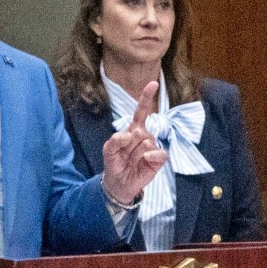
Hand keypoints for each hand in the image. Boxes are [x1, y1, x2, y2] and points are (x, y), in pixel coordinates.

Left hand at [100, 79, 168, 208]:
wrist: (118, 183)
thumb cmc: (114, 163)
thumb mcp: (107, 150)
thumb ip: (114, 141)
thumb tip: (128, 135)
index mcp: (133, 129)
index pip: (141, 111)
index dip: (146, 97)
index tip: (153, 83)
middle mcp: (145, 135)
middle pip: (139, 131)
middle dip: (128, 145)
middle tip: (124, 155)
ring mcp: (153, 146)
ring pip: (146, 142)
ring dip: (135, 154)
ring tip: (131, 161)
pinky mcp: (159, 158)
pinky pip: (158, 152)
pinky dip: (150, 156)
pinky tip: (144, 161)